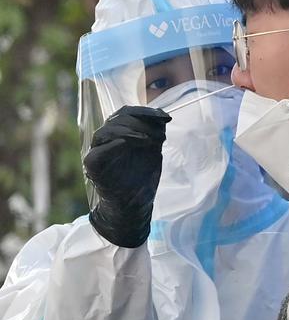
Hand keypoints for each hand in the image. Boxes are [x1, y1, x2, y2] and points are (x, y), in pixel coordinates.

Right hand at [84, 105, 170, 247]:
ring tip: (150, 141)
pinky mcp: (92, 166)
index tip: (166, 118)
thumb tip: (162, 116)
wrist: (134, 207)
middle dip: (142, 123)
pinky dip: (114, 145)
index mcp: (119, 133)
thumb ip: (155, 133)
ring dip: (131, 132)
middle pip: (118, 119)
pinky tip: (128, 142)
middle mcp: (106, 140)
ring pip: (107, 132)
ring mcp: (97, 152)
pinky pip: (99, 152)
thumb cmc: (142, 179)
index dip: (146, 112)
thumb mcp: (153, 152)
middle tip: (160, 136)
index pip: (127, 113)